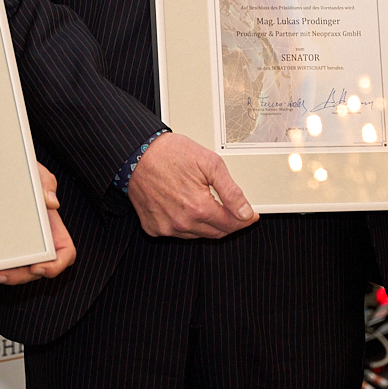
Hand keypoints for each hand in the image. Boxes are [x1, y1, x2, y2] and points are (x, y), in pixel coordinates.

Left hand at [0, 163, 77, 284]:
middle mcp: (40, 239)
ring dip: (11, 275)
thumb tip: (51, 202)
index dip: (57, 265)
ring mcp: (23, 244)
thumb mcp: (38, 174)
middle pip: (39, 267)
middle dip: (24, 275)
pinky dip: (0, 266)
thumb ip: (47, 183)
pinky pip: (6, 262)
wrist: (2, 169)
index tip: (40, 266)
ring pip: (21, 269)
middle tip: (7, 274)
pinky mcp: (5, 244)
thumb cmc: (25, 174)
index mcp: (53, 227)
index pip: (65, 252)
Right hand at [127, 133, 255, 238]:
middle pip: (216, 233)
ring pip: (197, 235)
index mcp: (198, 208)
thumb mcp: (209, 163)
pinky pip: (177, 233)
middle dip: (227, 221)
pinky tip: (183, 206)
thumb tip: (245, 211)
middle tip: (229, 207)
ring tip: (203, 200)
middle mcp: (182, 222)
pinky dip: (185, 223)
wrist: (137, 154)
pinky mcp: (153, 228)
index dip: (244, 220)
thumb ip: (231, 191)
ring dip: (206, 223)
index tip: (250, 215)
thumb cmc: (170, 154)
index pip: (231, 224)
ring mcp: (166, 227)